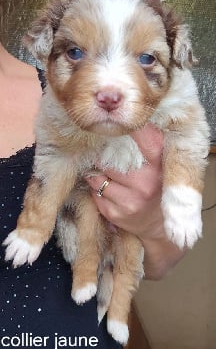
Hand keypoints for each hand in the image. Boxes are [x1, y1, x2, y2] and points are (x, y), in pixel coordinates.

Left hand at [85, 123, 162, 238]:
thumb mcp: (162, 166)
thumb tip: (127, 121)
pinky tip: (107, 189)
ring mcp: (130, 200)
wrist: (158, 226)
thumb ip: (150, 144)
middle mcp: (146, 183)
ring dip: (97, 173)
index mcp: (160, 166)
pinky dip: (97, 189)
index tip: (118, 121)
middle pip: (110, 159)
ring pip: (98, 177)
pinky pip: (95, 193)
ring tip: (105, 174)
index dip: (130, 128)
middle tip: (103, 154)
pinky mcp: (116, 213)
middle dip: (103, 156)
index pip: (144, 138)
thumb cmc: (157, 188)